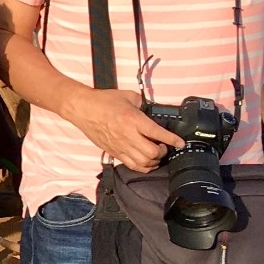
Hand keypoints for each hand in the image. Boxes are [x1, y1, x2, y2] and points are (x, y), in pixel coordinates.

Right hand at [62, 86, 181, 172]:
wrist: (83, 109)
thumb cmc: (103, 101)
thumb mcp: (127, 96)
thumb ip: (142, 103)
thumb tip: (150, 109)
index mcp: (133, 120)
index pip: (158, 133)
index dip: (172, 140)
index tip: (180, 143)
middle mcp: (128, 135)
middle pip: (152, 153)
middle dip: (163, 152)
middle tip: (164, 147)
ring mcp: (120, 146)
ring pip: (143, 162)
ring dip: (154, 161)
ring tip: (156, 155)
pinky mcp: (114, 152)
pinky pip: (131, 165)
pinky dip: (142, 167)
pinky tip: (146, 162)